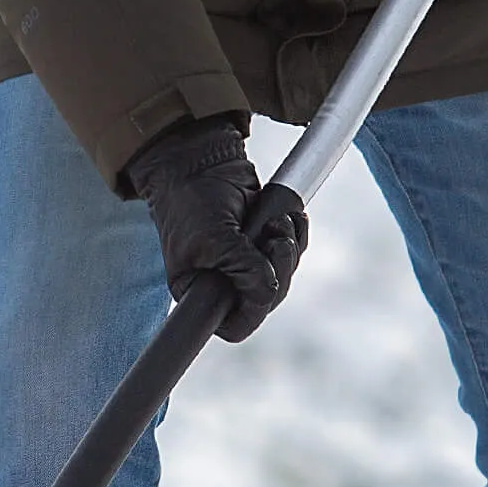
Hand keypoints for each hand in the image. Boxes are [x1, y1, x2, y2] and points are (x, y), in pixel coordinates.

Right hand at [125, 115, 305, 342]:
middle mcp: (224, 284)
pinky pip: (292, 250)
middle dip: (280, 269)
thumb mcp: (213, 240)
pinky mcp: (262, 241)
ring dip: (289, 247)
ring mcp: (245, 264)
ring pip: (284, 274)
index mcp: (200, 294)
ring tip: (276, 221)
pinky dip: (295, 233)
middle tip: (275, 240)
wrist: (201, 161)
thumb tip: (270, 289)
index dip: (255, 310)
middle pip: (268, 300)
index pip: (236, 325)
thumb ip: (242, 271)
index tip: (264, 282)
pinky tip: (286, 216)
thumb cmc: (191, 201)